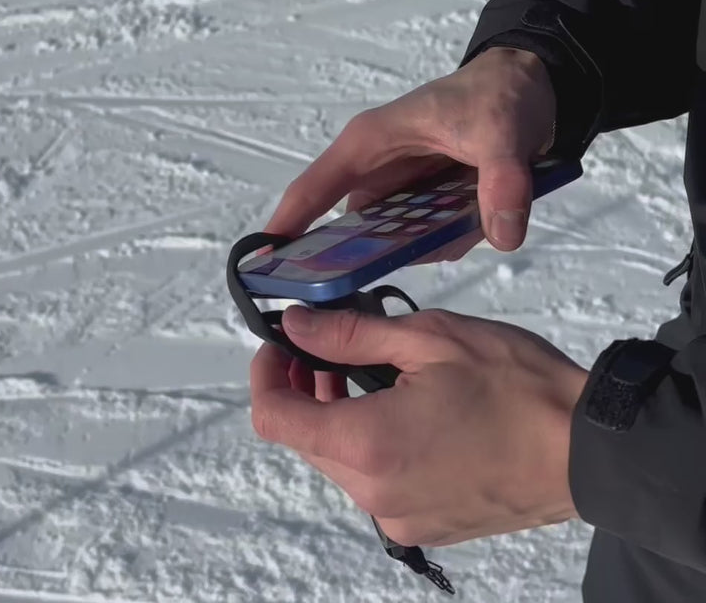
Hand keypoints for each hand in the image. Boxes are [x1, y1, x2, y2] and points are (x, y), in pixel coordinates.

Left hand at [251, 305, 587, 546]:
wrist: (586, 450)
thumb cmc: (516, 387)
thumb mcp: (430, 338)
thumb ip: (351, 334)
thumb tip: (296, 326)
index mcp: (369, 445)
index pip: (274, 419)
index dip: (265, 376)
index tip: (278, 346)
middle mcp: (375, 494)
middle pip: (305, 441)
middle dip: (302, 392)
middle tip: (324, 349)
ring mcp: (401, 517)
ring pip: (339, 463)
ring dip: (336, 418)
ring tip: (364, 373)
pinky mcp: (426, 526)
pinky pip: (375, 484)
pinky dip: (370, 445)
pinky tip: (401, 410)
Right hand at [265, 47, 555, 255]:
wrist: (530, 84)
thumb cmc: (498, 93)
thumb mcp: (502, 132)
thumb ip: (503, 182)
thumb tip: (502, 236)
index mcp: (371, 144)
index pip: (313, 189)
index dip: (286, 227)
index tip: (262, 269)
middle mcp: (378, 169)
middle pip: (349, 229)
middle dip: (365, 257)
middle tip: (382, 283)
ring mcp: (402, 189)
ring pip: (393, 238)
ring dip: (426, 243)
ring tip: (466, 222)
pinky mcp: (426, 202)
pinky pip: (427, 237)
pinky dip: (451, 238)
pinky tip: (484, 217)